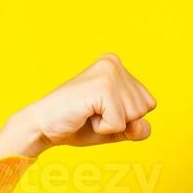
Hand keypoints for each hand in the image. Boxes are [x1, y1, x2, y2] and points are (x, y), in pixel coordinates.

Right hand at [0, 53, 156, 159]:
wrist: (43, 127)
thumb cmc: (79, 124)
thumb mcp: (117, 128)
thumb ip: (137, 128)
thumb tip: (142, 124)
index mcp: (118, 67)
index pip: (149, 104)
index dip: (127, 118)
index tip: (101, 111)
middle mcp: (114, 63)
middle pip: (144, 110)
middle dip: (120, 121)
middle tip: (92, 113)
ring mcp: (107, 72)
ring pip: (134, 116)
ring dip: (111, 124)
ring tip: (88, 113)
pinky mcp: (101, 87)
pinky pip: (119, 123)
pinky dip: (104, 128)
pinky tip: (85, 115)